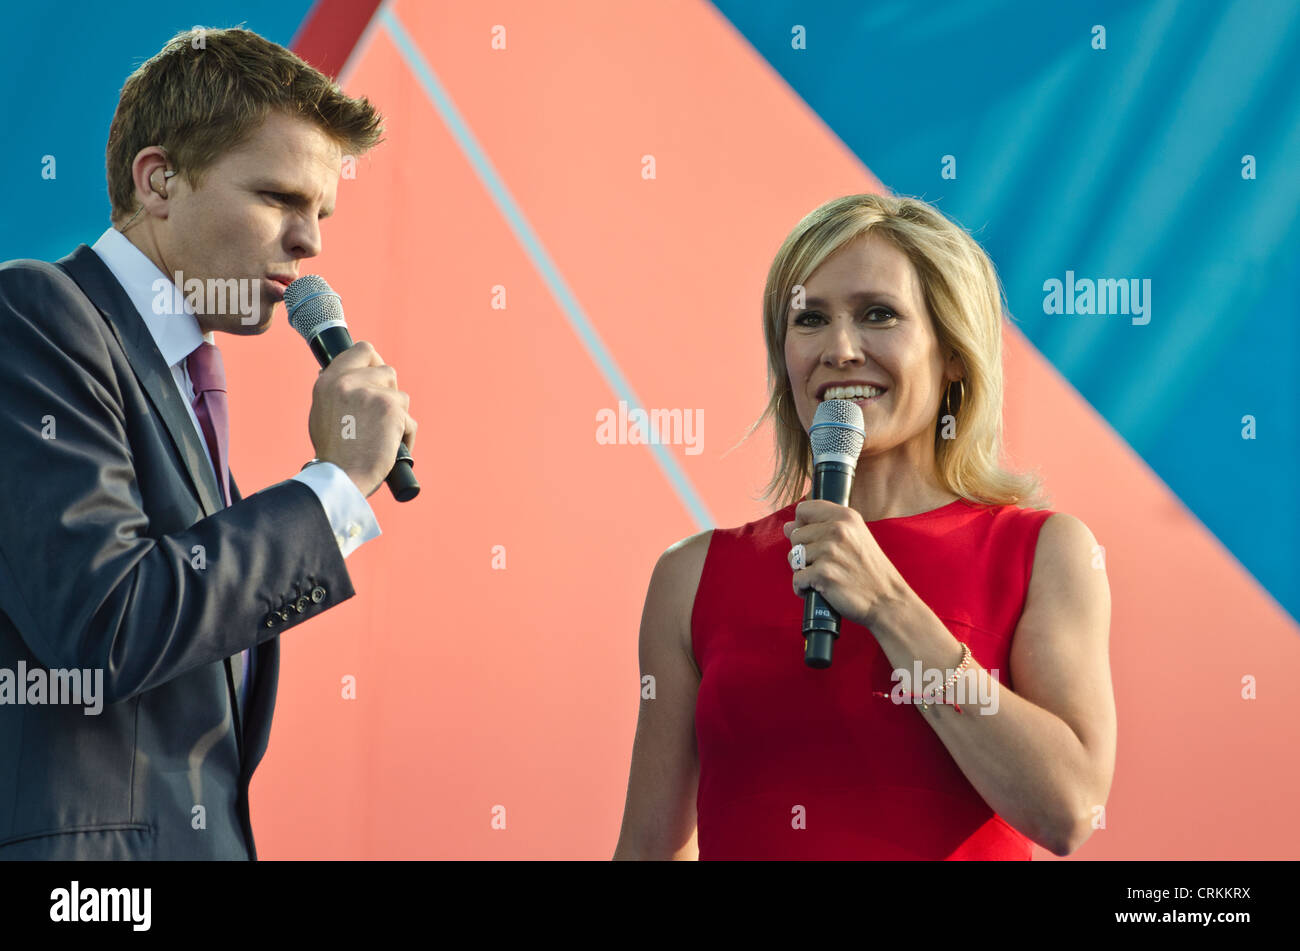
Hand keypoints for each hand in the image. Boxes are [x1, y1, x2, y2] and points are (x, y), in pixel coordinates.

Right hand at [308, 341, 416, 497]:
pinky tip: (390, 447)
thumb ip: (337, 392)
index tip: (378, 376)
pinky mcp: (390, 407)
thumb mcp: (322, 413)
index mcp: (328, 381)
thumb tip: (347, 376)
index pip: (362, 350)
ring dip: (397, 415)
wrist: (342, 476)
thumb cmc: (334, 453)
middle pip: (387, 371)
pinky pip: (409, 419)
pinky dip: (405, 435)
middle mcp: (347, 382)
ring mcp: (370, 392)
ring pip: (400, 395)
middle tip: (380, 416)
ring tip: (381, 437)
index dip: (374, 361)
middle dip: (389, 393)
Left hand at [783, 500, 904, 628]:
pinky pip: (796, 579)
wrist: (887, 599)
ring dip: (803, 570)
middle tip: (825, 564)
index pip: (803, 509)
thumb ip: (822, 527)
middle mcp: (837, 529)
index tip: (813, 540)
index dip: (802, 525)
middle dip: (803, 552)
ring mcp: (829, 551)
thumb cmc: (868, 570)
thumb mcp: (854, 538)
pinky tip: (818, 590)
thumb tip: (788, 526)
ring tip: (823, 576)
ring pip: (793, 557)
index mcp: (845, 516)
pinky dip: (802, 588)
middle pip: (795, 535)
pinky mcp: (823, 574)